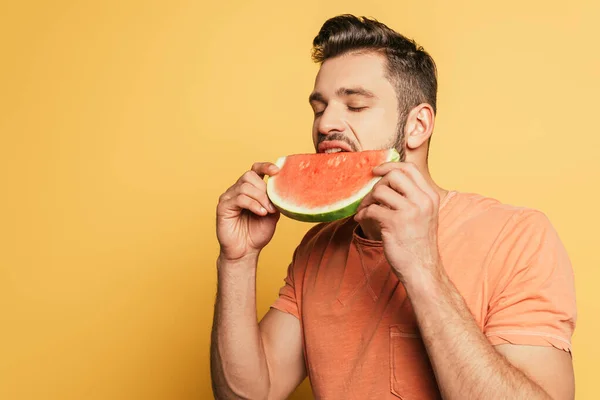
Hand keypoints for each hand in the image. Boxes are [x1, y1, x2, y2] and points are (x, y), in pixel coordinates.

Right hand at [216, 162, 279, 261]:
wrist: (246, 251)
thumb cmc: (257, 233)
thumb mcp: (272, 214)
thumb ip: (274, 199)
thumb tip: (282, 186)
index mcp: (250, 189)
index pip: (255, 170)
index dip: (265, 166)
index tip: (277, 171)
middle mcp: (237, 190)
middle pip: (250, 175)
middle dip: (264, 189)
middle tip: (272, 205)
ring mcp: (229, 197)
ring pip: (245, 186)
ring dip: (260, 198)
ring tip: (267, 212)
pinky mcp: (223, 206)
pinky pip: (239, 198)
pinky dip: (253, 204)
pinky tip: (261, 212)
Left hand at [354, 162, 440, 281]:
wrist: (422, 269)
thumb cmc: (418, 244)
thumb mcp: (424, 216)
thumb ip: (412, 198)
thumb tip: (388, 179)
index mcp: (430, 196)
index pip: (410, 168)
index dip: (390, 166)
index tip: (376, 171)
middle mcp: (422, 201)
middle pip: (394, 175)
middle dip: (377, 184)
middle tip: (370, 197)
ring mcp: (410, 211)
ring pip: (380, 191)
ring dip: (367, 200)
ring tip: (364, 210)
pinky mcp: (395, 223)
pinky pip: (371, 209)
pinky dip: (362, 213)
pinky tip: (361, 219)